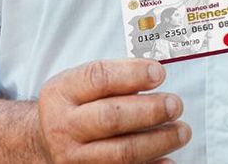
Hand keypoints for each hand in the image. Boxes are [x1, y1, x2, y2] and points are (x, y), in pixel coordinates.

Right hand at [34, 58, 190, 163]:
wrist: (46, 142)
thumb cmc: (74, 107)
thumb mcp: (80, 84)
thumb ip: (114, 77)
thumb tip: (156, 74)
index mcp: (61, 93)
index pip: (98, 78)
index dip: (133, 74)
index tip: (159, 73)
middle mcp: (63, 126)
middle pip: (111, 118)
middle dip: (150, 111)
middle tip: (175, 105)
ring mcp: (73, 158)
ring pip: (122, 153)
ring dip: (158, 141)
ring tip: (181, 131)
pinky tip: (168, 160)